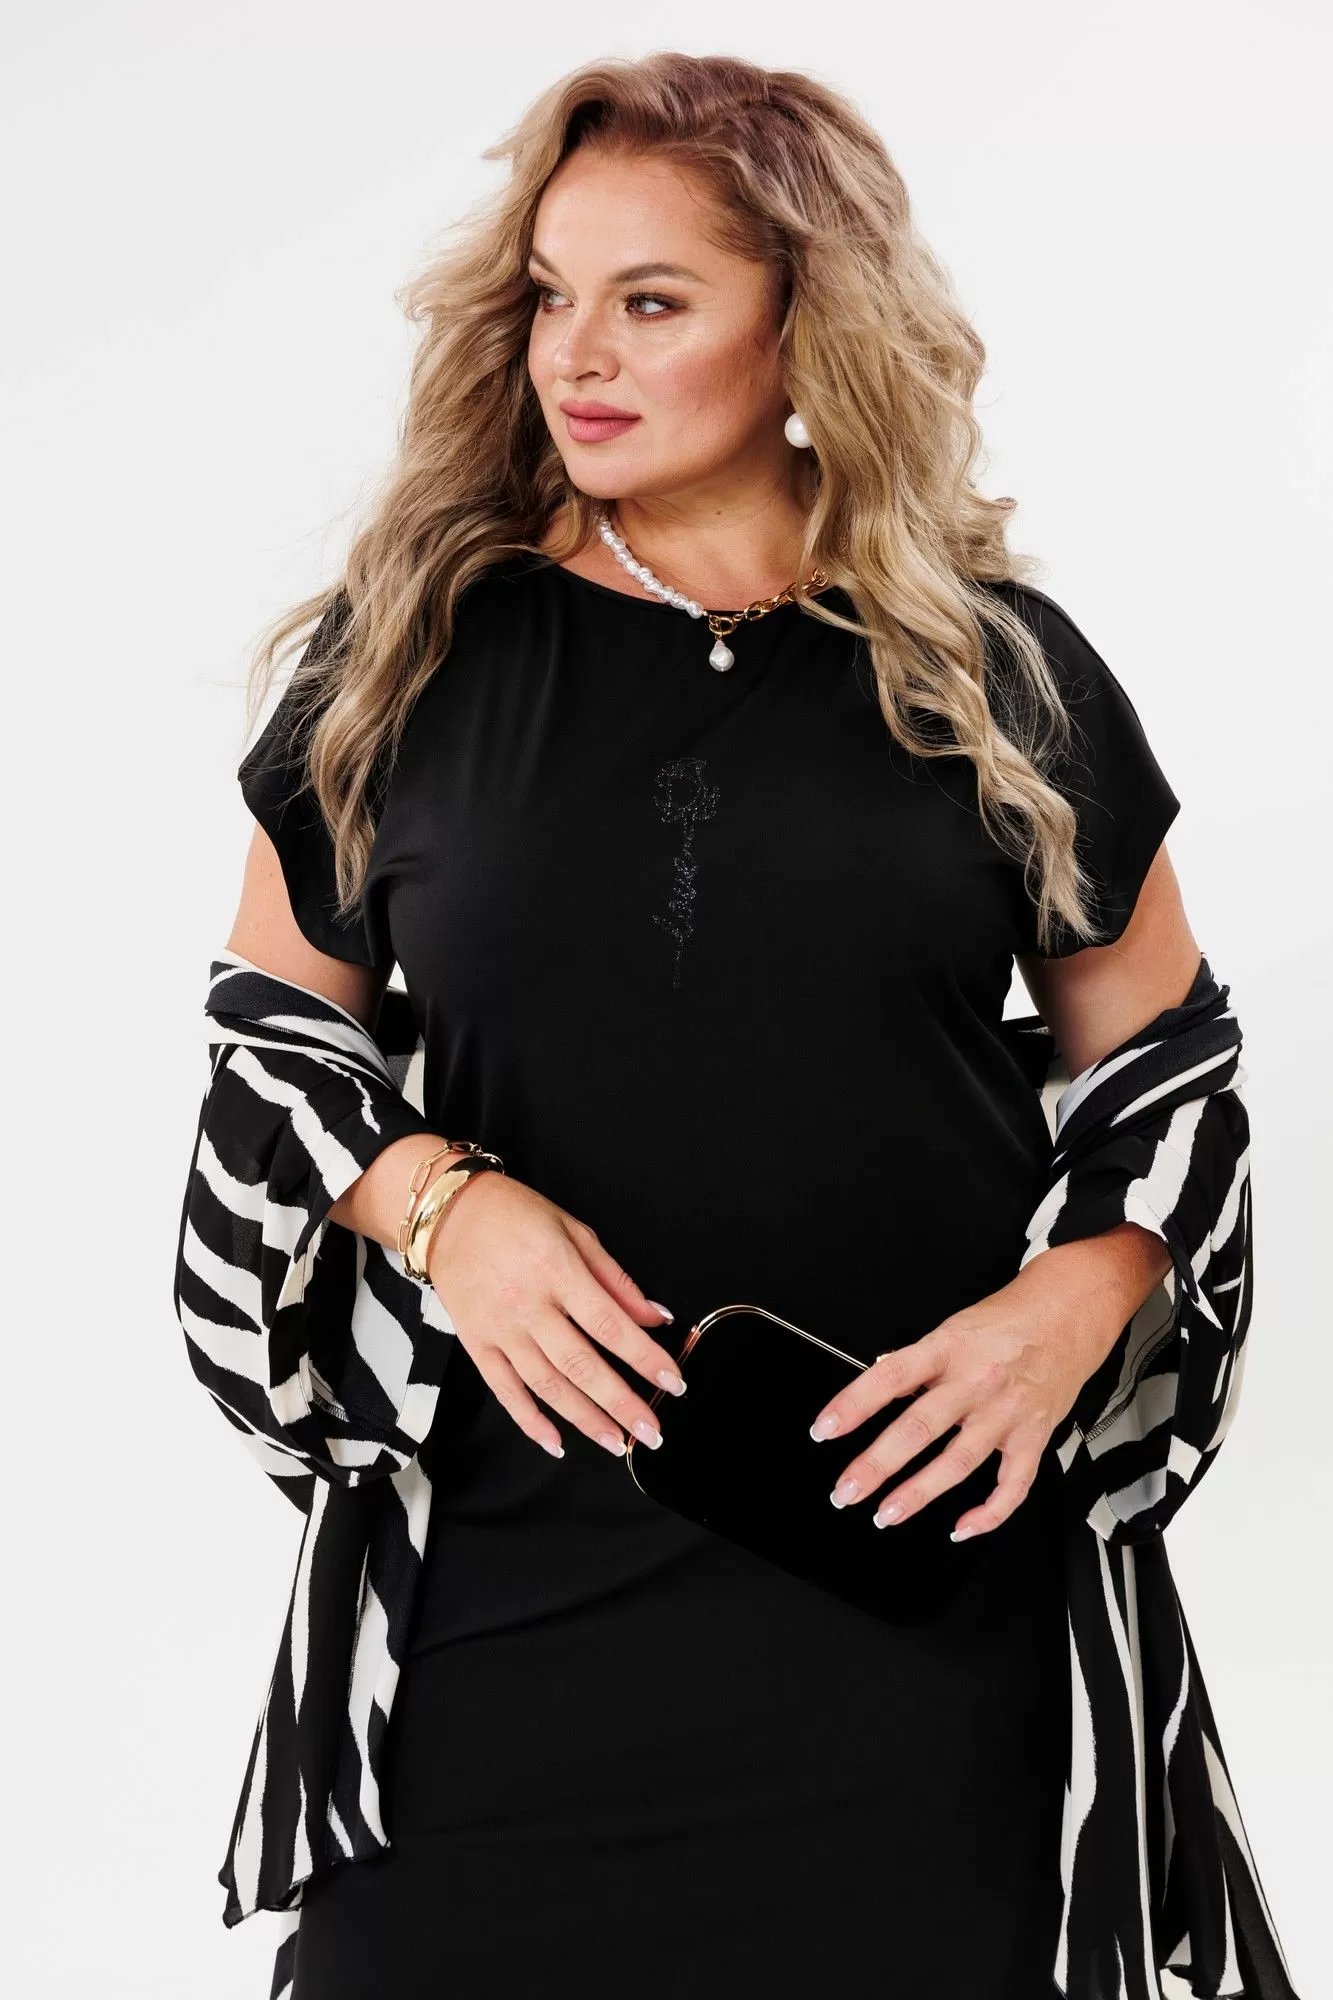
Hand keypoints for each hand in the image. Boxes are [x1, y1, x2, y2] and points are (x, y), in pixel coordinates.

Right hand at [425, 1172, 686, 1460]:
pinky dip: (530, 1420)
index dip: (645, 1358)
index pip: (610, 1325)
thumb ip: (615, 1278)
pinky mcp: (475, 1343)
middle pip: (582, 1364)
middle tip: (651, 1432)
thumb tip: (654, 1316)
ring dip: (585, 1419)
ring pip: (547, 1385)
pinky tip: (556, 1442)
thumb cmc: (515, 1215)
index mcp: (557, 1270)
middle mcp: (528, 1305)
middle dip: (621, 1403)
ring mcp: (499, 1328)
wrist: (448, 1214)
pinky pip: (504, 1390)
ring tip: (615, 1442)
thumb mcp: (574, 1231)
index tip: (672, 1382)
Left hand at [807, 1225, 1172, 1537]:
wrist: (1072, 1311)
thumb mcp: (952, 1327)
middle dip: (877, 1465)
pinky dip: (988, 1514)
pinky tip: (961, 1529)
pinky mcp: (1035, 1435)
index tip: (824, 1430)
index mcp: (948, 1348)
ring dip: (918, 1494)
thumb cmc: (1009, 1319)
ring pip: (959, 1462)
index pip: (890, 1377)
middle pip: (920, 1427)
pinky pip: (1013, 1485)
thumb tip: (875, 1378)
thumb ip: (915, 1360)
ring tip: (886, 1514)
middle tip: (846, 1490)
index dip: (853, 1404)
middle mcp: (976, 1381)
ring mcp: (1007, 1412)